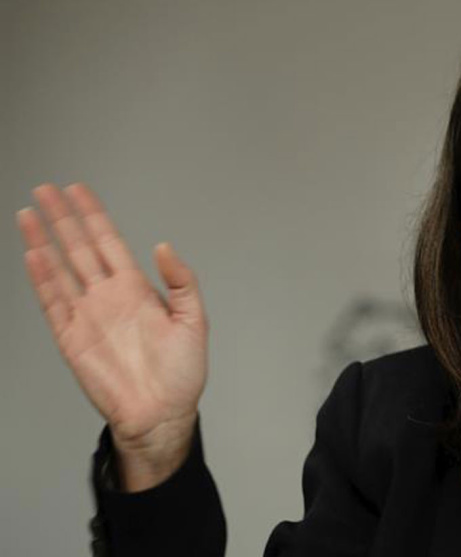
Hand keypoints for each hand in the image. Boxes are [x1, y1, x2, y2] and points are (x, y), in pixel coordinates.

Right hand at [17, 183, 208, 488]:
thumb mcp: (194, 321)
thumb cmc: (181, 374)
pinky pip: (53, 302)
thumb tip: (165, 247)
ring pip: (60, 269)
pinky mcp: (72, 338)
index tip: (79, 191)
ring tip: (30, 213)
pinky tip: (33, 254)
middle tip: (47, 189)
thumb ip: (182, 282)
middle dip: (63, 218)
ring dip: (44, 241)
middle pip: (79, 247)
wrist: (162, 414)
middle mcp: (109, 297)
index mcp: (137, 290)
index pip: (109, 242)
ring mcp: (88, 316)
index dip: (94, 215)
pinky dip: (42, 278)